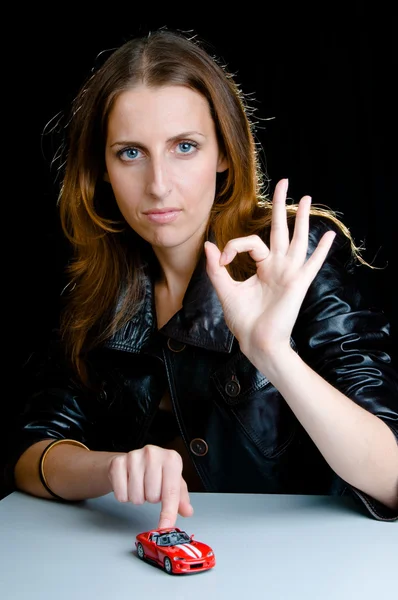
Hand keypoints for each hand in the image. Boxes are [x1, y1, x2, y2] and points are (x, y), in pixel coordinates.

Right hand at [107, 445, 192, 527]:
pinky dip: (124, 496)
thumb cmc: (155, 471)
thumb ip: (181, 497)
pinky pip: (121, 494)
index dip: (169, 512)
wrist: (132, 460)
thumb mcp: (172, 481)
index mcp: (171, 458)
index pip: (171, 492)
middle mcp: (153, 454)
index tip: (165, 527)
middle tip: (150, 488)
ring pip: (136, 497)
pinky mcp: (117, 462)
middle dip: (151, 498)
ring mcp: (134, 456)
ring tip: (140, 485)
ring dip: (138, 497)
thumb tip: (188, 511)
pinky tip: (128, 484)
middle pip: (153, 496)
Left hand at [204, 178, 335, 361]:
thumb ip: (216, 268)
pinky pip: (312, 264)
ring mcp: (289, 273)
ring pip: (297, 239)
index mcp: (262, 267)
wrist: (256, 342)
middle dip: (281, 206)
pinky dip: (321, 250)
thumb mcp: (225, 291)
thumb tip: (208, 245)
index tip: (222, 259)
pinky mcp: (298, 283)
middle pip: (280, 230)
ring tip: (305, 198)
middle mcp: (277, 267)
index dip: (233, 246)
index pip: (250, 243)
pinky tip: (329, 236)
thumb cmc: (243, 320)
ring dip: (302, 219)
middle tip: (285, 182)